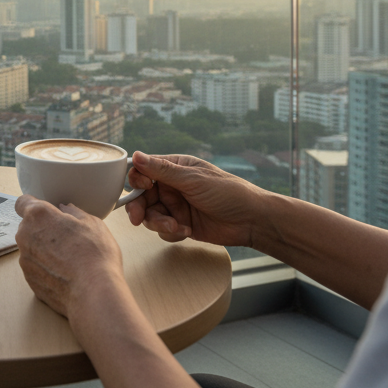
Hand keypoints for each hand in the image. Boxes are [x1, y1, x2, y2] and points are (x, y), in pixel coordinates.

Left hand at [14, 195, 124, 317]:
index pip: (23, 202)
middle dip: (43, 229)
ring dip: (44, 250)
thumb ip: (73, 212)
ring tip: (69, 258)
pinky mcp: (29, 279)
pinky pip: (36, 267)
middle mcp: (25, 235)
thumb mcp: (92, 223)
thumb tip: (66, 209)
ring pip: (32, 248)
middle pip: (28, 227)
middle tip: (66, 237)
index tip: (45, 211)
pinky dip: (46, 268)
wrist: (93, 293)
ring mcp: (25, 259)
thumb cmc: (94, 256)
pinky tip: (65, 273)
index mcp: (38, 216)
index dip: (34, 205)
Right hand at [126, 152, 268, 247]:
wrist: (251, 221)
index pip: (144, 170)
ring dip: (158, 223)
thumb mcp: (193, 179)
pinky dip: (171, 232)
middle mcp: (171, 186)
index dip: (137, 180)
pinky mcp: (180, 224)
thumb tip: (135, 155)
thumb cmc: (227, 192)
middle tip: (138, 219)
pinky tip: (187, 231)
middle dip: (139, 208)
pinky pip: (162, 230)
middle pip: (141, 196)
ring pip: (150, 215)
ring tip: (176, 227)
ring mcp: (175, 206)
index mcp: (174, 168)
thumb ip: (162, 170)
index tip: (142, 188)